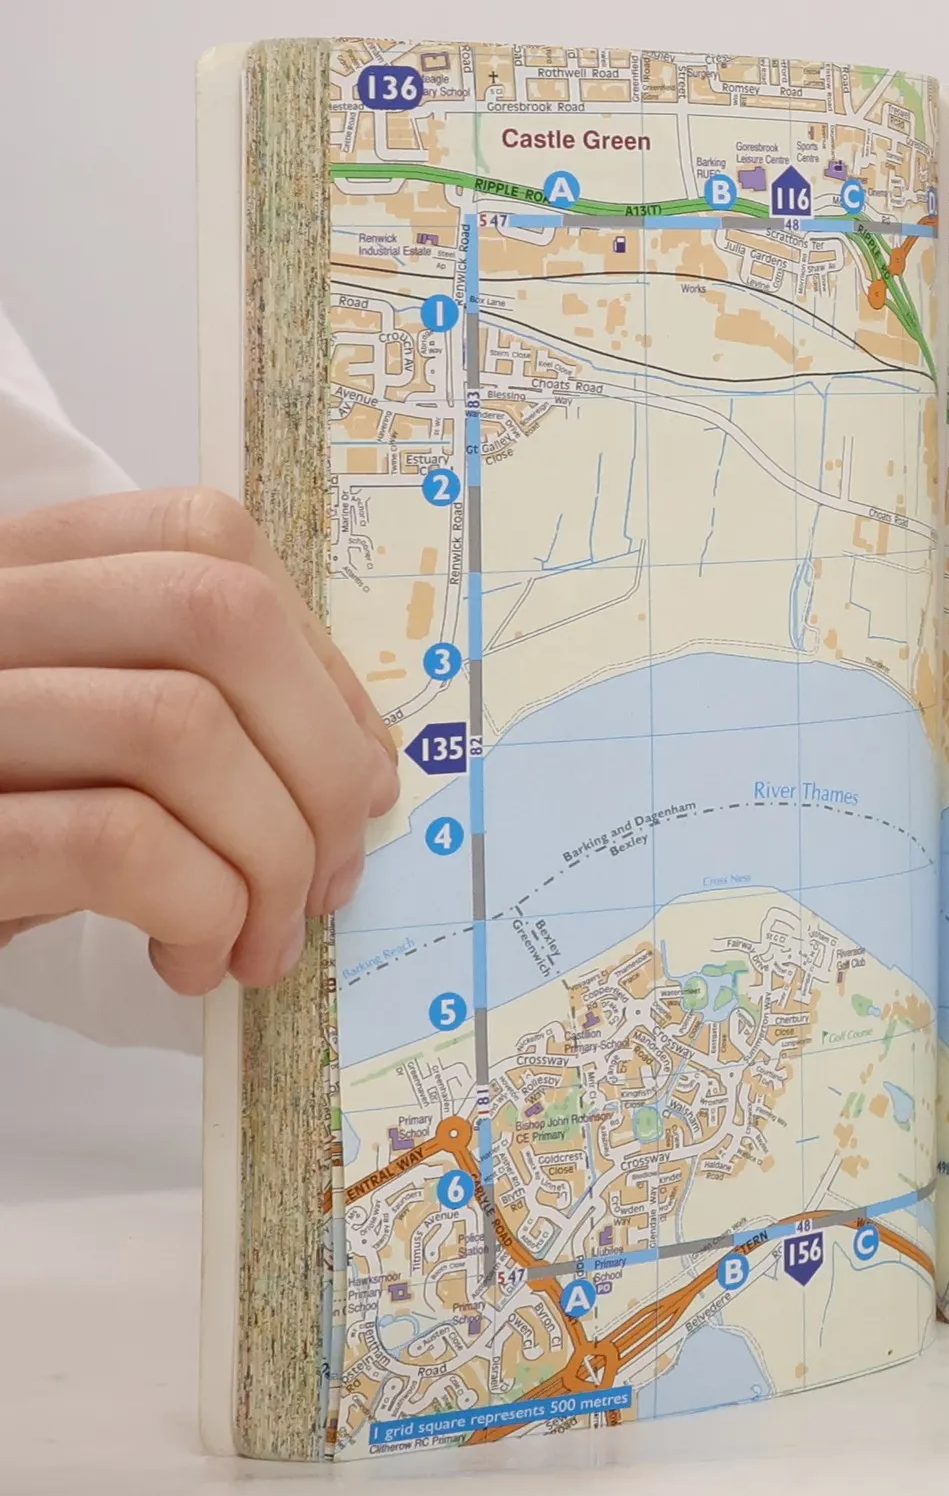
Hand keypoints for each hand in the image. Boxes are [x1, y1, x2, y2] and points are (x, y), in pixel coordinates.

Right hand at [0, 489, 400, 995]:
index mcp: (16, 573)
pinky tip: (191, 956)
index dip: (318, 661)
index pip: (207, 539)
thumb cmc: (3, 838)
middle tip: (325, 876)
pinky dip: (200, 907)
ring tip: (255, 941)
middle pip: (216, 615)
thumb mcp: (91, 748)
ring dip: (266, 857)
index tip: (355, 776)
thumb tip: (365, 767)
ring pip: (179, 727)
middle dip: (320, 760)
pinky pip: (116, 842)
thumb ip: (199, 713)